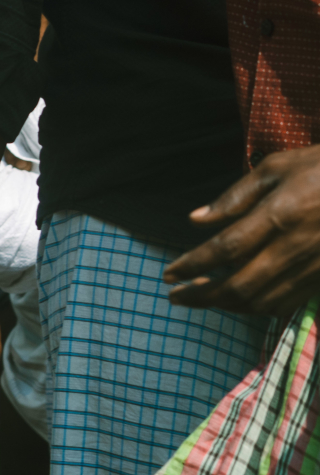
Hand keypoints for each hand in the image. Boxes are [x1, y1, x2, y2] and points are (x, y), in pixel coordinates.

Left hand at [166, 146, 319, 314]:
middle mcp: (296, 246)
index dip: (193, 264)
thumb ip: (235, 196)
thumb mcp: (277, 167)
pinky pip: (287, 303)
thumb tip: (197, 219)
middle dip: (201, 295)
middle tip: (176, 296)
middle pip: (239, 285)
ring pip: (262, 301)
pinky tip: (239, 300)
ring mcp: (314, 266)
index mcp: (280, 215)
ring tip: (201, 297)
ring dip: (226, 305)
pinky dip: (257, 307)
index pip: (225, 249)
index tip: (169, 273)